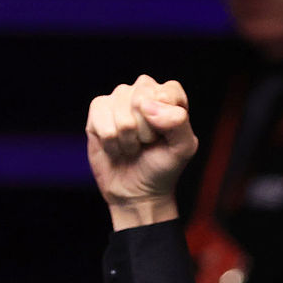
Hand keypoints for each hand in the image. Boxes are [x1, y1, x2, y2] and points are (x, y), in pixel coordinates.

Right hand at [86, 75, 197, 228]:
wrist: (136, 191)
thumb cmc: (162, 167)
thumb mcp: (183, 148)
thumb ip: (178, 122)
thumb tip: (146, 106)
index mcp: (168, 95)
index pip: (166, 92)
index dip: (165, 120)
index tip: (164, 137)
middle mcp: (143, 90)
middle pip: (140, 99)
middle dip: (144, 131)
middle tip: (146, 143)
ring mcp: (119, 98)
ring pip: (120, 112)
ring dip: (127, 139)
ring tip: (132, 147)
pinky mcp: (98, 109)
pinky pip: (101, 119)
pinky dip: (110, 141)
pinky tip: (115, 146)